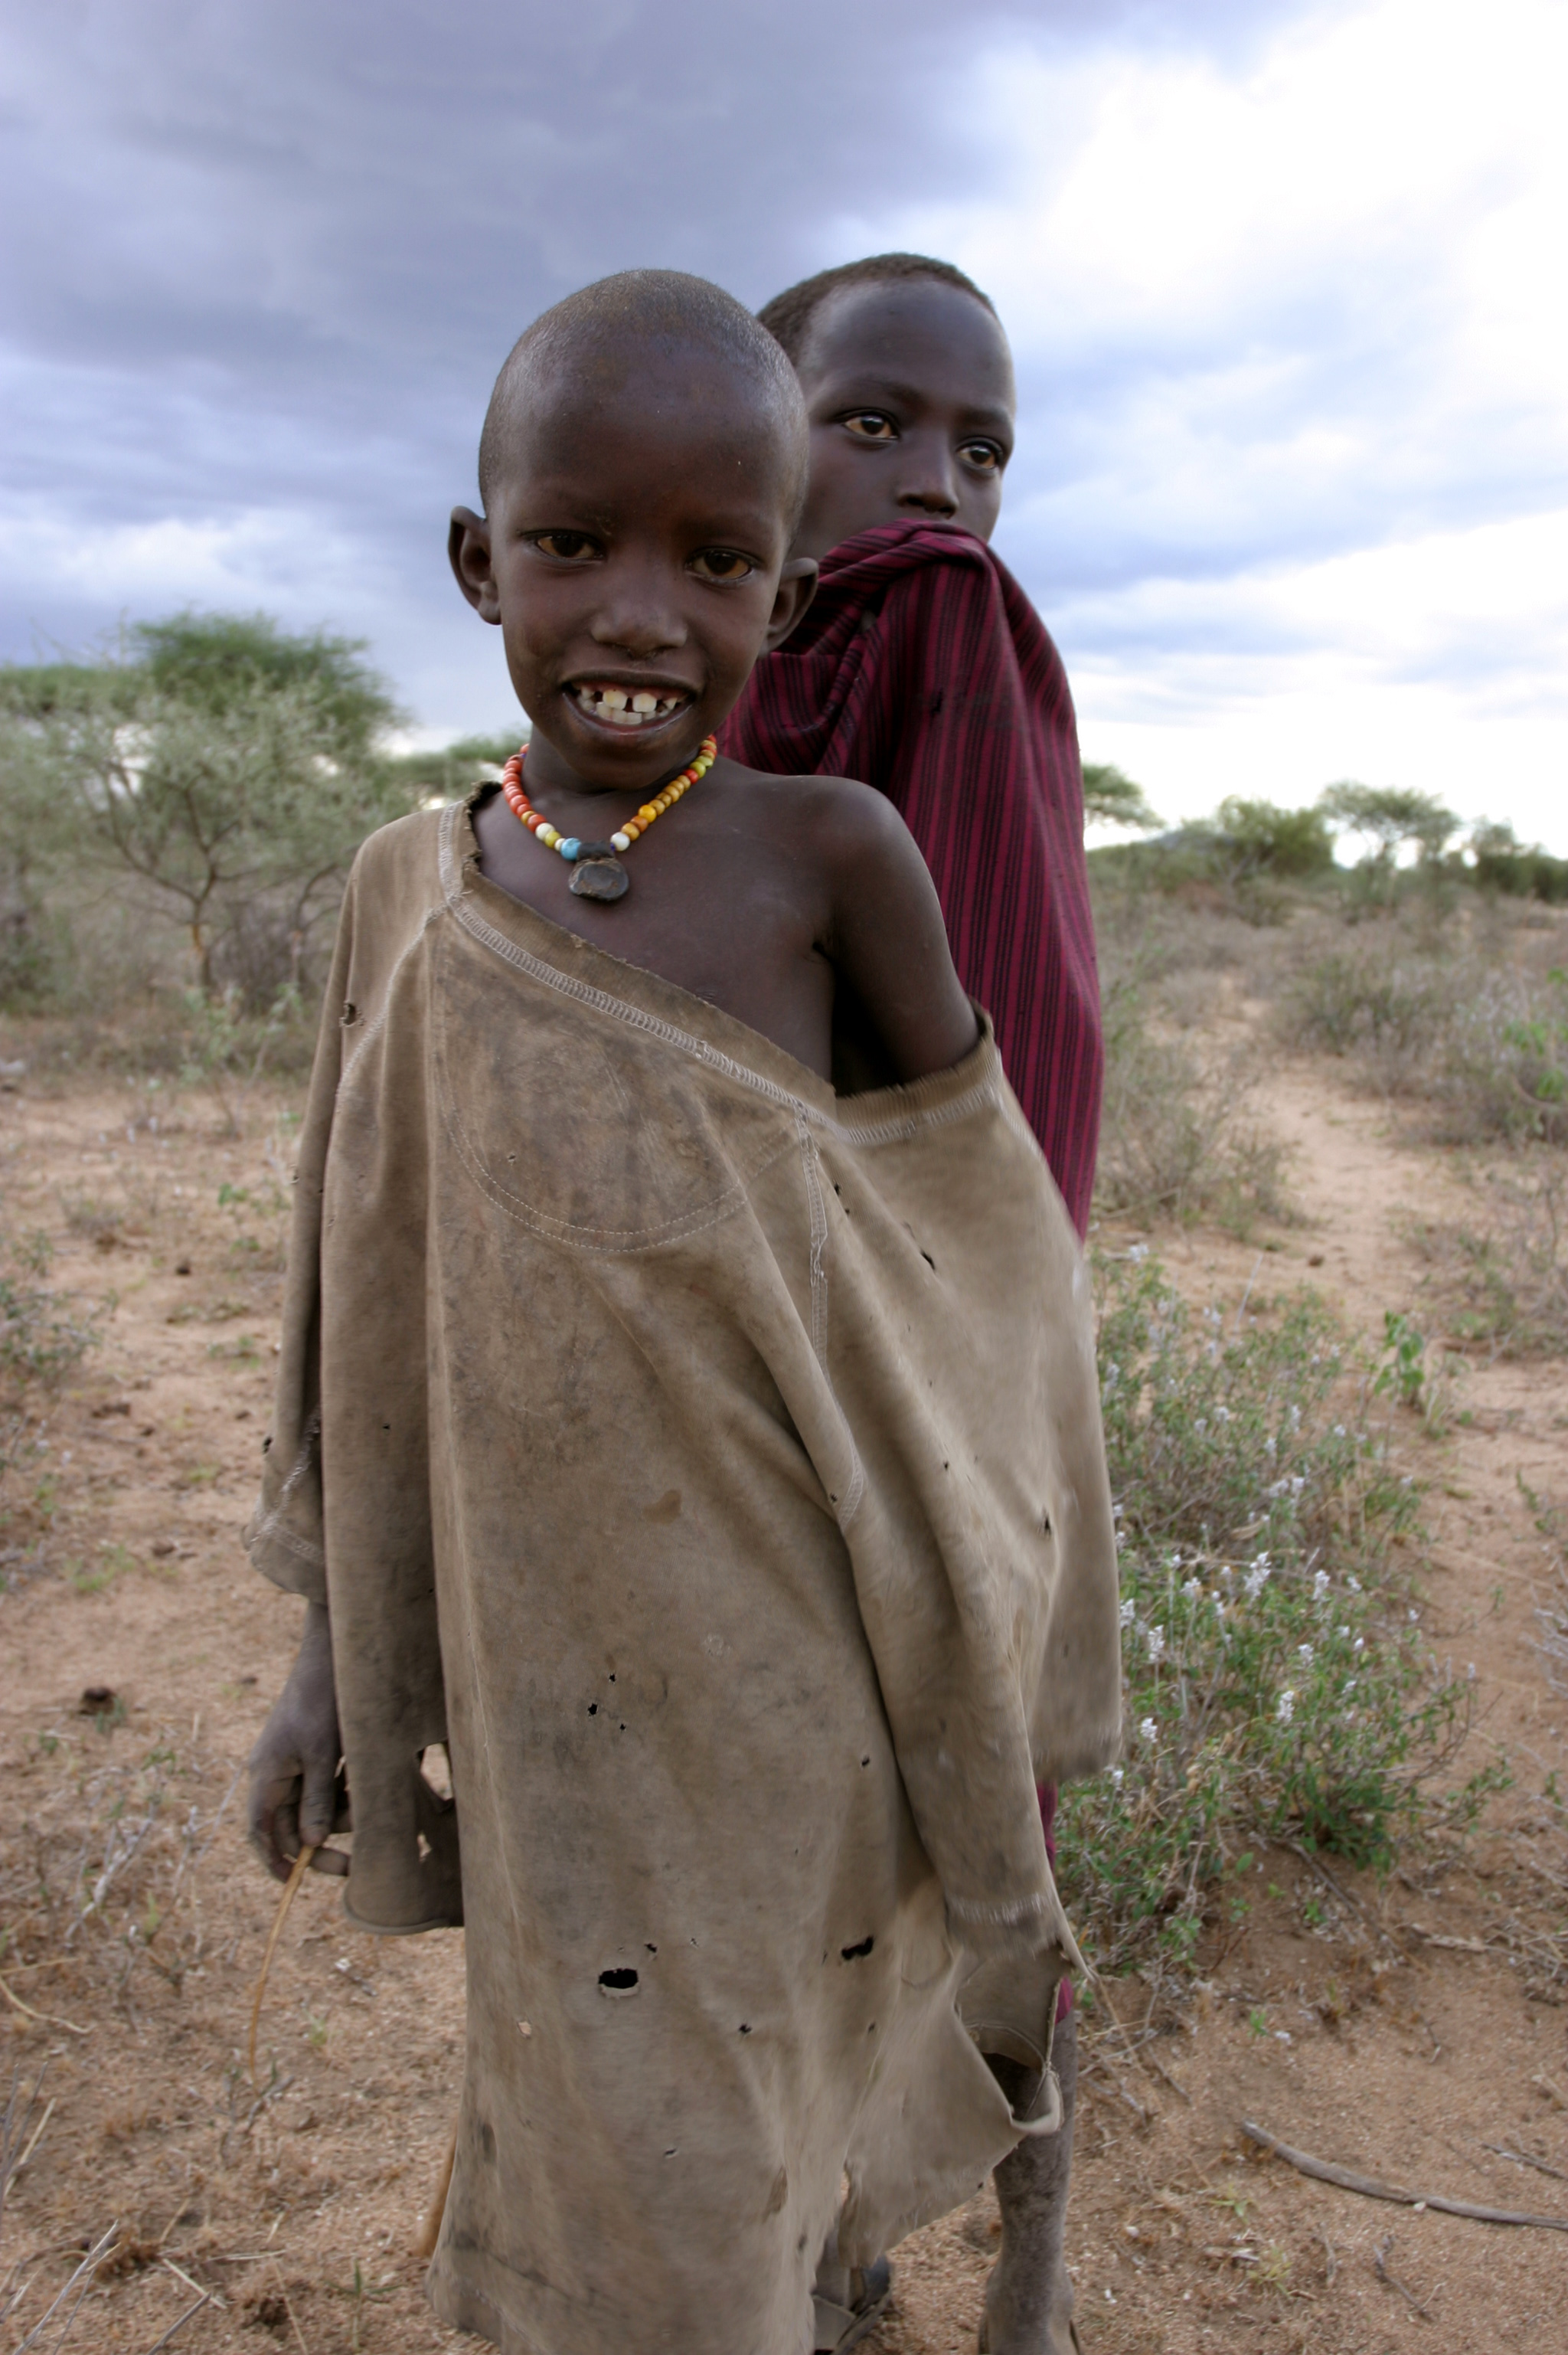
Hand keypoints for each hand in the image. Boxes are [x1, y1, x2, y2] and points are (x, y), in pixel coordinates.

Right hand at [247, 1599, 350, 1880]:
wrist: (335, 1653)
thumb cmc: (324, 1699)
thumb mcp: (322, 1752)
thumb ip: (317, 1798)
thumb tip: (309, 1843)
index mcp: (267, 1774)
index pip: (260, 1831)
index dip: (273, 1861)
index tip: (294, 1884)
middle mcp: (276, 1772)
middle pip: (290, 1826)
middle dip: (320, 1844)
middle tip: (350, 1866)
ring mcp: (295, 1762)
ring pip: (314, 1809)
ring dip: (340, 1817)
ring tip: (367, 1804)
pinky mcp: (316, 1753)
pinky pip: (328, 1788)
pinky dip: (346, 1795)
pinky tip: (367, 1785)